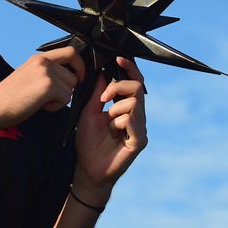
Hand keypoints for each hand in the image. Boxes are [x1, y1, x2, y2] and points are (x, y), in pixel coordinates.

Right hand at [0, 46, 84, 127]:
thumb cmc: (8, 97)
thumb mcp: (28, 75)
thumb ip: (45, 72)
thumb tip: (63, 77)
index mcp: (38, 58)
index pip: (70, 51)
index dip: (79, 64)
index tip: (79, 76)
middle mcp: (43, 62)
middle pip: (73, 74)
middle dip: (66, 89)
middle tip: (50, 97)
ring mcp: (46, 73)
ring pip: (71, 88)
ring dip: (60, 99)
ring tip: (42, 101)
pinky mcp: (48, 86)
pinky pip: (66, 98)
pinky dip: (56, 106)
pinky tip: (41, 106)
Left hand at [73, 57, 147, 198]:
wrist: (87, 169)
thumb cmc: (88, 142)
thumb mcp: (89, 111)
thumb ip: (97, 92)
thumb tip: (101, 71)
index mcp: (125, 107)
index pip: (134, 82)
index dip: (129, 68)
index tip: (119, 58)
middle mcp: (137, 115)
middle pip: (138, 87)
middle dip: (118, 87)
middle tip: (103, 98)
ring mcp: (140, 128)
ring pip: (134, 102)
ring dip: (115, 109)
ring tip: (107, 123)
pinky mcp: (140, 141)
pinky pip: (133, 120)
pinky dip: (118, 122)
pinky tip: (112, 132)